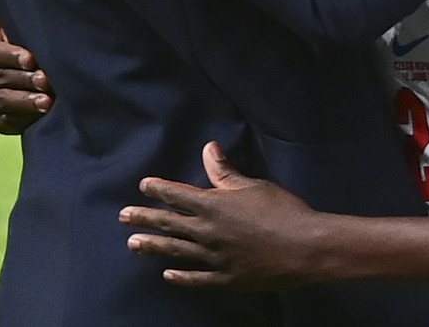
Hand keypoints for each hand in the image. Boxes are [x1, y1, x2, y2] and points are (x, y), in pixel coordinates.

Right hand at [0, 0, 51, 134]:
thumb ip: (0, 4)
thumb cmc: (34, 42)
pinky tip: (41, 115)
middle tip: (46, 78)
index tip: (32, 57)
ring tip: (47, 100)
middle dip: (21, 78)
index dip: (8, 56)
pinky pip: (4, 122)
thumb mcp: (21, 24)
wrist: (50, 76)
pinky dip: (22, 118)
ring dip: (23, 101)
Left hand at [120, 142, 328, 290]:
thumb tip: (207, 149)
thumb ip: (225, 172)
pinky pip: (197, 278)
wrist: (305, 247)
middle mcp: (207, 232)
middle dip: (145, 218)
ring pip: (177, 251)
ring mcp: (214, 258)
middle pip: (169, 223)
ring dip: (153, 247)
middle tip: (124, 217)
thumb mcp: (253, 186)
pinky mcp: (226, 278)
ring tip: (133, 244)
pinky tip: (168, 274)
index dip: (159, 190)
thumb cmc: (281, 210)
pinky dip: (181, 277)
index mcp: (213, 205)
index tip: (143, 186)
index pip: (177, 195)